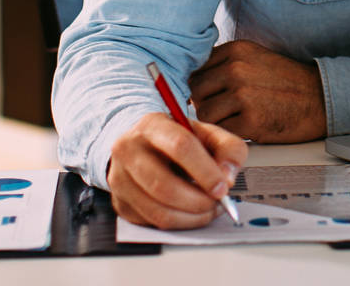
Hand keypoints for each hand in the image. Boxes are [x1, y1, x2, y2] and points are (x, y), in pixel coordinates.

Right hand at [105, 112, 246, 229]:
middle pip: (164, 185)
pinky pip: (153, 223)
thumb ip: (228, 149)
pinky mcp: (121, 203)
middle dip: (198, 201)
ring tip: (208, 209)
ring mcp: (120, 179)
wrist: (144, 146)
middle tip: (218, 202)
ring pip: (158, 211)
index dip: (205, 171)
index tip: (223, 188)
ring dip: (191, 217)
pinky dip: (179, 224)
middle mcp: (128, 150)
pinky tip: (191, 213)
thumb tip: (227, 177)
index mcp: (152, 125)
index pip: (179, 146)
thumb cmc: (177, 140)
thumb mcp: (207, 134)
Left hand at [189, 39, 327, 143]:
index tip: (210, 94)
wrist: (319, 99)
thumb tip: (193, 81)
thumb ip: (224, 64)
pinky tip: (245, 127)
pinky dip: (229, 133)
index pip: (196, 68)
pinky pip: (221, 130)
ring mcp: (243, 95)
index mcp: (235, 50)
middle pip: (196, 90)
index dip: (201, 85)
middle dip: (205, 102)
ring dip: (215, 121)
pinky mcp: (251, 121)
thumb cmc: (286, 82)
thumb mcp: (254, 59)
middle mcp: (236, 69)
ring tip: (235, 118)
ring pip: (205, 113)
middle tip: (223, 109)